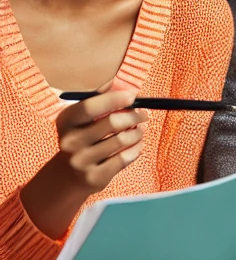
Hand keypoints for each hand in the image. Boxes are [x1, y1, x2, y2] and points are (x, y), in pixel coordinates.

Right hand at [20, 81, 148, 238]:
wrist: (69, 175)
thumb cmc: (84, 137)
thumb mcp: (84, 117)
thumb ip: (101, 97)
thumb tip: (121, 82)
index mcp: (66, 121)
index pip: (90, 107)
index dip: (115, 99)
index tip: (133, 96)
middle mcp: (70, 141)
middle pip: (112, 122)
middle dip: (134, 116)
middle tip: (144, 114)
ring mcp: (81, 161)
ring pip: (122, 140)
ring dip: (138, 133)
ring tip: (139, 130)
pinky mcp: (94, 177)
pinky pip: (125, 158)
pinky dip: (137, 148)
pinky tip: (136, 145)